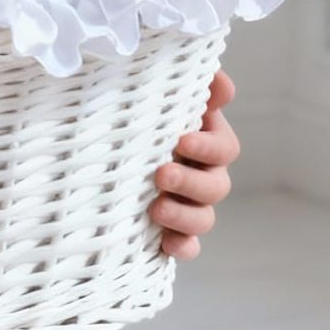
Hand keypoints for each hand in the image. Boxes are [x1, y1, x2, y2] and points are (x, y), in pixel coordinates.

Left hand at [149, 66, 238, 259]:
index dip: (208, 147)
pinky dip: (183, 246)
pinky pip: (188, 245)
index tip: (182, 140)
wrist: (104, 143)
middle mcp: (202, 174)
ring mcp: (189, 204)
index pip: (224, 148)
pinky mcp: (172, 229)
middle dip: (190, 182)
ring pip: (204, 218)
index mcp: (202, 140)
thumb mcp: (155, 91)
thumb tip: (222, 83)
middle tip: (161, 175)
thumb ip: (190, 82)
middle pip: (216, 186)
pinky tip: (167, 245)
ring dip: (185, 216)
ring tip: (155, 209)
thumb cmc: (135, 111)